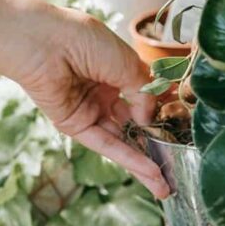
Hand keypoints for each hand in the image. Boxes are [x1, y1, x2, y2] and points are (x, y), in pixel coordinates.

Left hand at [17, 10, 171, 197]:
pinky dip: (127, 158)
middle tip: (175, 168)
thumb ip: (143, 93)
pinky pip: (105, 144)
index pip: (144, 95)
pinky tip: (149, 171)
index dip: (161, 112)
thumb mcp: (126, 63)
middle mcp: (103, 91)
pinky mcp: (74, 125)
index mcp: (115, 69)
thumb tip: (148, 120)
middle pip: (133, 124)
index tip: (181, 128)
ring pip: (121, 140)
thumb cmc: (83, 41)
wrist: (43, 43)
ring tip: (166, 184)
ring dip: (143, 163)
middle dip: (154, 146)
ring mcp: (89, 110)